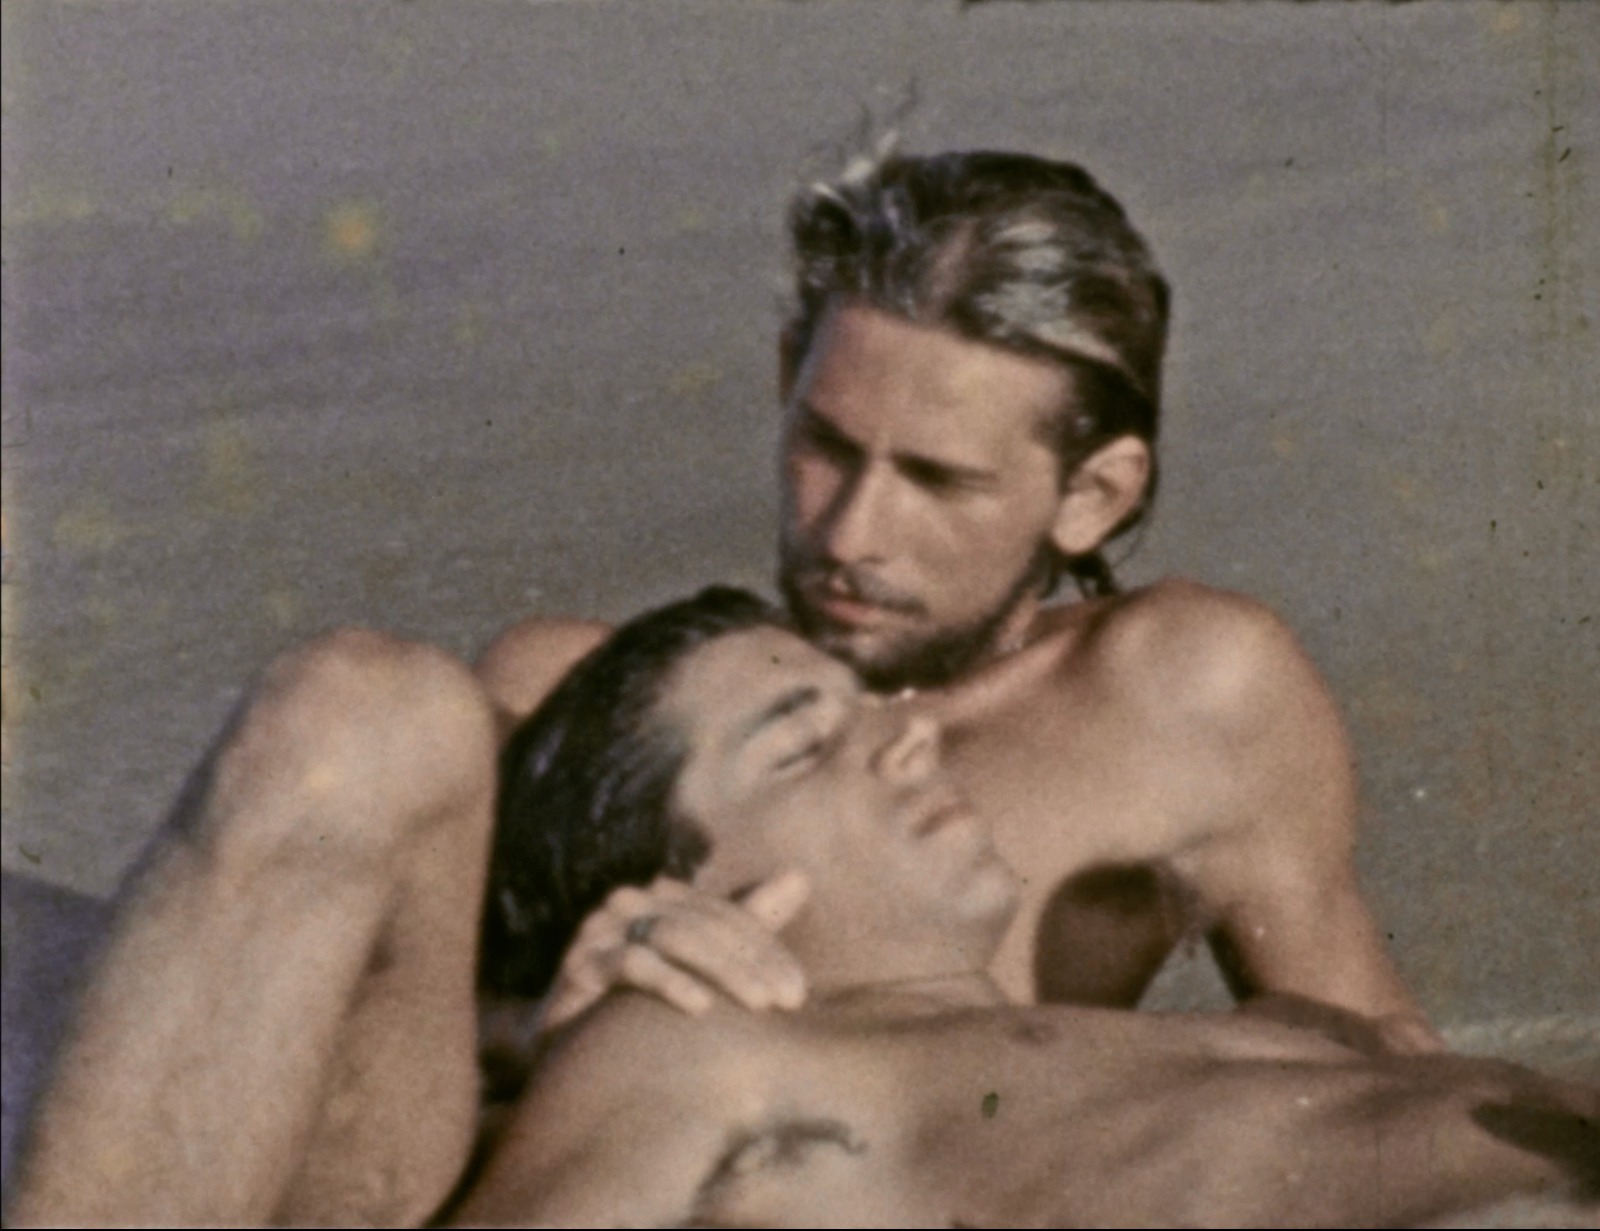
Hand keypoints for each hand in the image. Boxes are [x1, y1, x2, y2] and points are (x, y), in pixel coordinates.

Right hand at [543, 871, 810, 1030]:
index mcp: (662, 897)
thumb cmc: (641, 1006)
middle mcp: (630, 903)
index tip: (799, 993)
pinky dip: (670, 982)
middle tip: (790, 1001)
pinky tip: (701, 1008)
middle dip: (753, 962)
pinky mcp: (579, 965)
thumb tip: (801, 876)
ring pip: (675, 937)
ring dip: (724, 970)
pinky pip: (631, 964)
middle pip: (705, 924)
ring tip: (759, 1005)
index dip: (767, 950)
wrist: (568, 1054)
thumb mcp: (701, 963)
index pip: (727, 915)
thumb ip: (748, 922)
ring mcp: (600, 931)